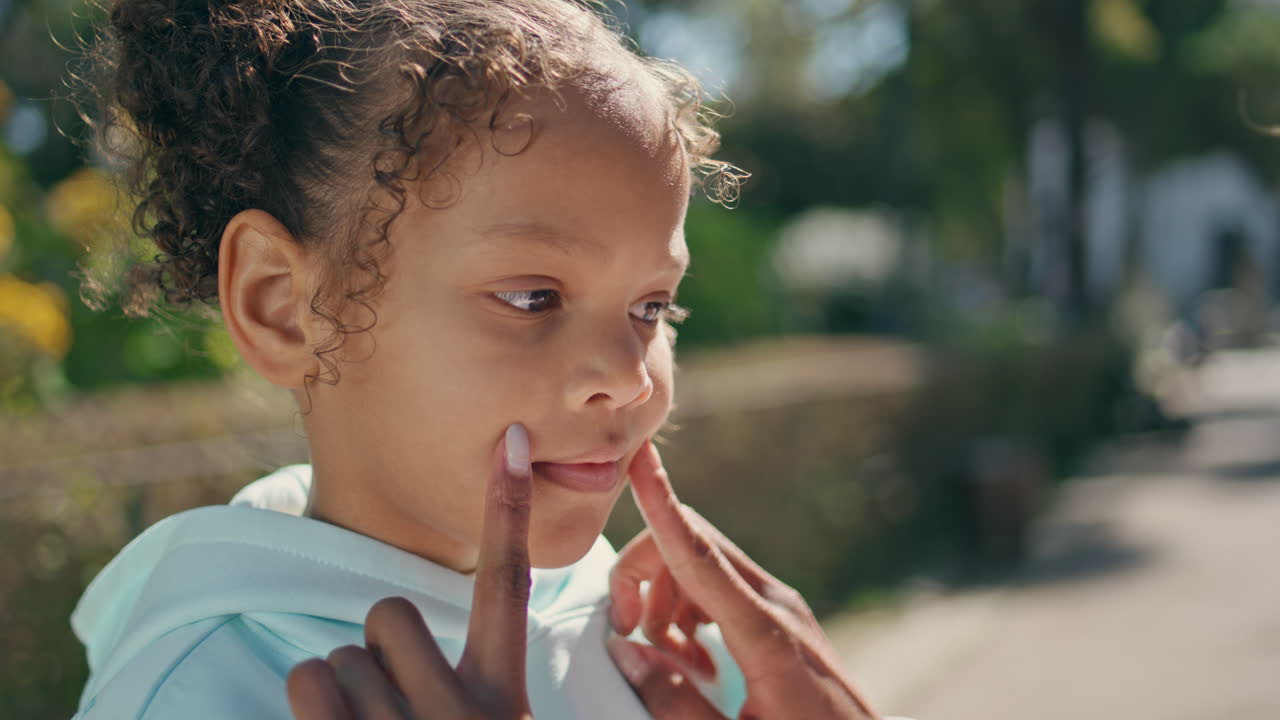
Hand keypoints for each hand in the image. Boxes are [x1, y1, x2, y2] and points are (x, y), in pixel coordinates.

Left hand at [286, 424, 535, 719]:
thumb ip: (477, 694)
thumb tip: (420, 656)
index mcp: (505, 705)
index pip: (507, 587)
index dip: (509, 509)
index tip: (508, 439)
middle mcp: (465, 716)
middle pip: (390, 613)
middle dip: (375, 651)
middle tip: (388, 707)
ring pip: (342, 651)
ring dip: (341, 692)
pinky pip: (306, 676)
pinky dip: (308, 702)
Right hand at [608, 442, 879, 719]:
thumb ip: (675, 706)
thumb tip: (626, 653)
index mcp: (767, 638)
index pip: (701, 558)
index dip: (664, 507)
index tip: (642, 459)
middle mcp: (778, 607)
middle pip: (692, 547)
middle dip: (642, 576)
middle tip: (627, 635)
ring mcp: (784, 606)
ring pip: (702, 564)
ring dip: (664, 602)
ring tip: (672, 665)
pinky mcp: (783, 615)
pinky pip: (721, 587)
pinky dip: (690, 611)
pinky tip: (696, 664)